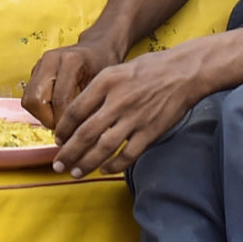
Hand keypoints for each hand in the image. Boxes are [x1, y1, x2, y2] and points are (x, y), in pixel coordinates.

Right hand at [21, 39, 119, 128]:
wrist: (98, 47)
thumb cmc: (105, 65)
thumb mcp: (105, 84)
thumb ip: (93, 106)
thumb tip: (84, 134)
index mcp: (71, 60)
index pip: (60, 99)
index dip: (64, 121)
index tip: (73, 134)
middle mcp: (51, 60)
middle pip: (36, 99)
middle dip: (48, 120)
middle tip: (63, 129)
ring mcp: (40, 63)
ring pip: (29, 99)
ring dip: (41, 116)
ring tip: (59, 122)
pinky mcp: (34, 70)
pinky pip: (29, 96)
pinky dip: (39, 110)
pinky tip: (55, 113)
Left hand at [49, 47, 206, 177]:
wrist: (184, 72)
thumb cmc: (149, 69)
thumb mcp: (116, 70)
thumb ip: (97, 90)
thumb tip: (77, 113)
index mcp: (105, 83)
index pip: (75, 111)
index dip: (63, 129)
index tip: (58, 140)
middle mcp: (117, 101)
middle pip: (85, 133)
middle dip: (68, 153)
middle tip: (58, 164)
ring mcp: (134, 118)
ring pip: (103, 147)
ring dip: (86, 163)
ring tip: (75, 172)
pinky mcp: (150, 131)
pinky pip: (128, 154)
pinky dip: (114, 165)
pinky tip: (104, 170)